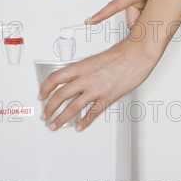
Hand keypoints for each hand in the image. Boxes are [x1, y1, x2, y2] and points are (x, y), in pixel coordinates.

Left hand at [38, 38, 156, 130]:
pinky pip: (93, 114)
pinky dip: (84, 122)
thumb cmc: (122, 53)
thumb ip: (86, 69)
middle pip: (60, 96)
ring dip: (61, 119)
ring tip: (55, 125)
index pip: (55, 78)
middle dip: (49, 108)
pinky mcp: (108, 97)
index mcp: (82, 66)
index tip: (42, 94)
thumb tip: (78, 78)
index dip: (45, 88)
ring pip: (72, 108)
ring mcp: (96, 89)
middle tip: (45, 115)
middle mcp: (86, 78)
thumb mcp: (97, 58)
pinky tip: (79, 126)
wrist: (138, 54)